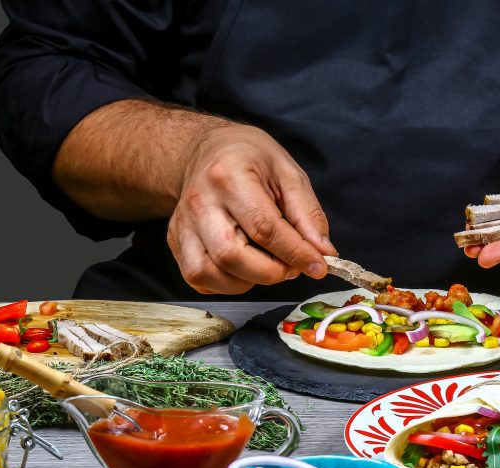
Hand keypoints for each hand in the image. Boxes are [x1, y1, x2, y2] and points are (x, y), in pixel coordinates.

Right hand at [167, 124, 336, 293]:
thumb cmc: (250, 160)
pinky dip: (226, 284)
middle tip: (292, 266)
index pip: (264, 228)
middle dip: (271, 272)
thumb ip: (308, 214)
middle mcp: (200, 203)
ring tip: (269, 265)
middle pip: (231, 256)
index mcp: (229, 177)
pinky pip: (199, 278)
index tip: (318, 266)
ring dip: (248, 281)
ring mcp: (184, 225)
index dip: (295, 253)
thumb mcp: (288, 173)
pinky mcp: (177, 241)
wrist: (208, 151)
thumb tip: (322, 252)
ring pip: (209, 273)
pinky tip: (245, 268)